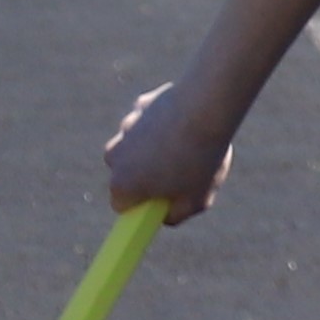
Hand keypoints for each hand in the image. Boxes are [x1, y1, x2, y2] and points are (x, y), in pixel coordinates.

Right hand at [102, 82, 235, 226]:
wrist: (205, 107)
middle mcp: (114, 156)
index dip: (143, 206)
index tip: (161, 203)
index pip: (122, 205)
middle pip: (127, 174)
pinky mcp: (140, 105)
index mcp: (122, 184)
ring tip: (191, 147)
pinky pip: (152, 121)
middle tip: (184, 174)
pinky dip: (168, 124)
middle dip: (149, 176)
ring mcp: (125, 128)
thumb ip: (175, 215)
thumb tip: (164, 215)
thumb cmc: (200, 158)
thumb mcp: (196, 200)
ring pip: (138, 145)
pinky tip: (190, 122)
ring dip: (157, 148)